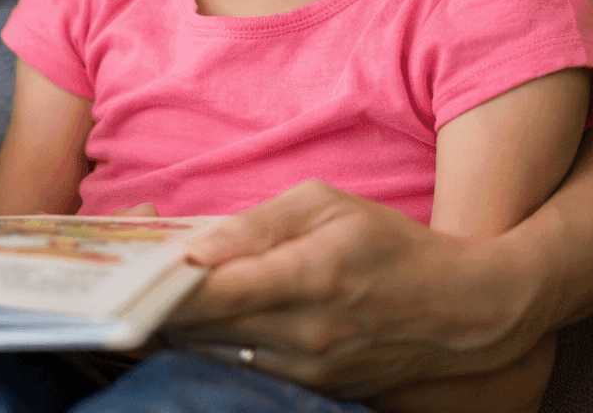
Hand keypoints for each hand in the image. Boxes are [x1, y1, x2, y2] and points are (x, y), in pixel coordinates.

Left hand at [162, 180, 541, 398]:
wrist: (464, 312)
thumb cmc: (388, 243)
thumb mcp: (325, 205)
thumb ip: (255, 224)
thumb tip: (193, 250)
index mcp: (310, 276)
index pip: (212, 292)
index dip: (160, 282)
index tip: (128, 264)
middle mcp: (307, 333)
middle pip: (202, 328)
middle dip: (159, 300)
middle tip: (129, 271)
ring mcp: (308, 369)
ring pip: (212, 352)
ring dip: (181, 324)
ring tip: (159, 289)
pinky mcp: (311, 387)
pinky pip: (239, 367)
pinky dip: (213, 342)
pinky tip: (201, 314)